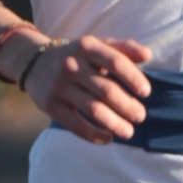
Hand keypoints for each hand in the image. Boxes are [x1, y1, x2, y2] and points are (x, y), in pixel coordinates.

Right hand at [29, 33, 150, 142]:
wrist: (34, 61)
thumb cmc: (76, 56)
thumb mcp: (96, 45)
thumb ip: (123, 49)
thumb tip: (148, 55)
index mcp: (87, 46)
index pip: (116, 62)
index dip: (134, 78)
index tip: (146, 92)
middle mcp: (71, 65)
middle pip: (106, 90)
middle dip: (128, 106)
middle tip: (141, 116)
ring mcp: (59, 86)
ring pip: (93, 109)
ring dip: (115, 123)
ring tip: (129, 132)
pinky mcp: (50, 105)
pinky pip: (76, 125)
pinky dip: (94, 135)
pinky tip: (108, 138)